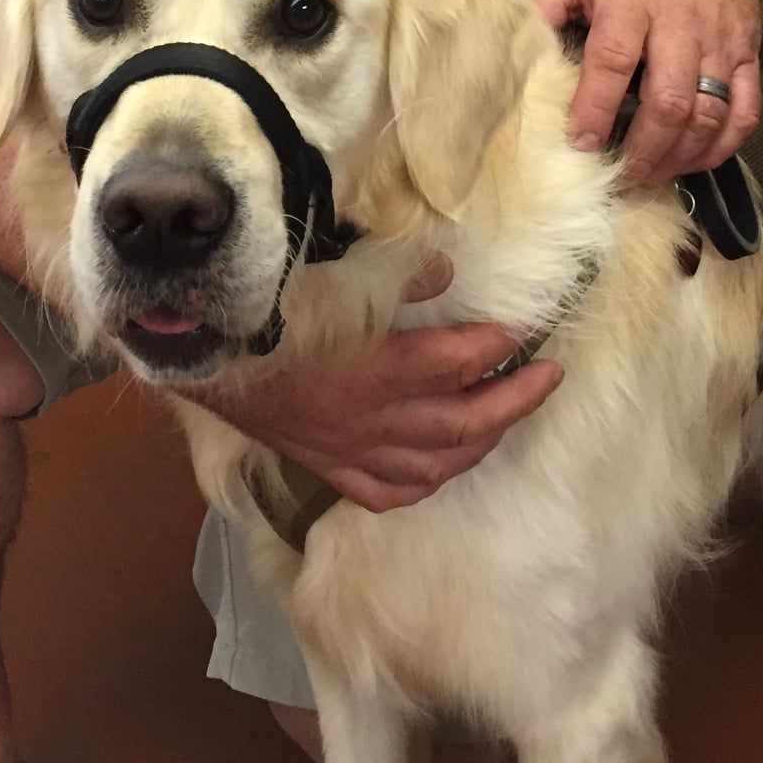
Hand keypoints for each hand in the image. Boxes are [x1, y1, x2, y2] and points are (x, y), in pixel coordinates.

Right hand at [197, 255, 563, 512]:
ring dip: (482, 440)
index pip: (457, 362)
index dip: (496, 345)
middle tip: (550, 376)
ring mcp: (356, 454)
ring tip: (509, 415)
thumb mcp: (331, 283)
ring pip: (438, 463)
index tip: (520, 328)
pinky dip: (427, 481)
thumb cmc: (273, 319)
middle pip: (464, 422)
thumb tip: (445, 272)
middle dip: (515, 399)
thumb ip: (394, 279)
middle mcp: (375, 421)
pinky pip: (391, 491)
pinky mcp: (335, 471)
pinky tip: (445, 467)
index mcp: (376, 370)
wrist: (212, 367)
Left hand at [533, 0, 760, 189]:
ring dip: (680, 156)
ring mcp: (720, 42)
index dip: (596, 108)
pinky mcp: (748, 54)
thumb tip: (515, 56)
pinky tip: (694, 160)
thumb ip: (546, 8)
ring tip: (650, 177)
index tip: (581, 145)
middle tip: (619, 179)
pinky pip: (744, 111)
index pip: (613, 61)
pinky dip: (722, 145)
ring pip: (708, 114)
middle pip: (668, 100)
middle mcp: (680, 23)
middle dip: (643, 151)